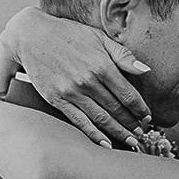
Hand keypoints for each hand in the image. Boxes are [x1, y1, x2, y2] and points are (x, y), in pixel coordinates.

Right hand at [0, 7, 152, 147]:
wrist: (31, 36)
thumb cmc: (68, 34)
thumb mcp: (98, 37)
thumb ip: (123, 54)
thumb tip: (146, 70)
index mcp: (101, 65)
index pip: (128, 94)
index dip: (140, 108)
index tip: (147, 117)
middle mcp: (88, 81)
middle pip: (116, 109)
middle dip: (132, 123)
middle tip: (142, 133)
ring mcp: (72, 92)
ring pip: (101, 119)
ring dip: (118, 132)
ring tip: (131, 142)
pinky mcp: (57, 100)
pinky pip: (79, 122)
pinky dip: (94, 135)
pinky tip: (106, 144)